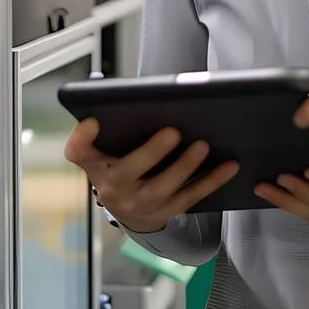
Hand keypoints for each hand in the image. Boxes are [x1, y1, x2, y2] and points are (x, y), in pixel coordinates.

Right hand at [64, 119, 238, 232]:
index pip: (78, 152)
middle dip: (150, 153)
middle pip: (127, 173)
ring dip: (185, 166)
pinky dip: (212, 181)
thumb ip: (111, 127)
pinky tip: (229, 165)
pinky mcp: (166, 212)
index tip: (93, 121)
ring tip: (203, 145)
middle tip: (172, 131)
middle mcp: (113, 187)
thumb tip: (126, 96)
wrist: (129, 210)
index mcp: (96, 165)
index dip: (81, 138)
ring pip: (163, 188)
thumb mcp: (106, 150)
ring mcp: (140, 204)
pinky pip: (191, 197)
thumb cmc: (120, 166)